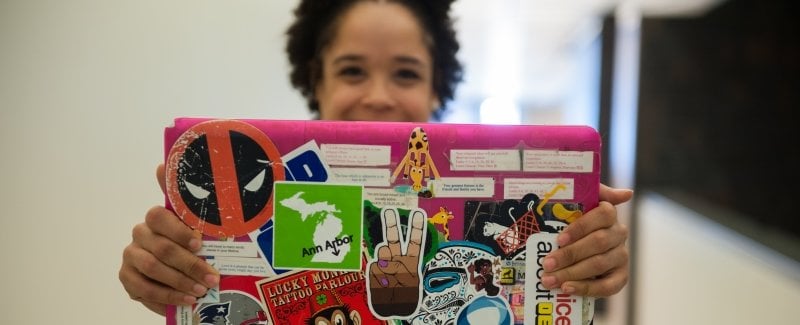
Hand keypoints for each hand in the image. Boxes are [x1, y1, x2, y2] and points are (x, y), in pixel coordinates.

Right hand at [118, 164, 219, 314]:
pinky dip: (168, 297)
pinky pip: (144, 289)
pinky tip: (186, 300)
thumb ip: (189, 205)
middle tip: (211, 277)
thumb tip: (164, 166)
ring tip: (201, 291)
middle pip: (162, 248)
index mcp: (156, 218)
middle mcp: (140, 233)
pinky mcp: (126, 277)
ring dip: (180, 282)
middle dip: (190, 265)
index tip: (200, 244)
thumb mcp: (198, 227)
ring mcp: (131, 255)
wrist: (180, 271)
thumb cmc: (192, 245)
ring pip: (153, 269)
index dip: (179, 231)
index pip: (159, 216)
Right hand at [367, 208, 425, 317]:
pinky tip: (383, 285)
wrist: (392, 310)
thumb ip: (398, 269)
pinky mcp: (373, 272)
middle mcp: (397, 260)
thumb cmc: (405, 298)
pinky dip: (378, 277)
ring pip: (382, 254)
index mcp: (410, 262)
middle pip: (393, 240)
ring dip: (386, 264)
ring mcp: (384, 265)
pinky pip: (374, 268)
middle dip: (391, 224)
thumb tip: (382, 260)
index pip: (414, 242)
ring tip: (390, 280)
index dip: (415, 228)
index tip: (418, 213)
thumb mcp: (409, 284)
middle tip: (388, 210)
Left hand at [540, 184, 632, 296]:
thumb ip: (593, 191)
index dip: (581, 227)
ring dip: (572, 273)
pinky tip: (567, 288)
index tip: (560, 239)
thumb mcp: (575, 202)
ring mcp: (621, 256)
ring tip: (549, 279)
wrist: (575, 246)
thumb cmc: (571, 220)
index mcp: (608, 213)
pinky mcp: (620, 276)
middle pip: (598, 242)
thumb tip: (627, 193)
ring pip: (599, 264)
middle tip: (547, 264)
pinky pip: (608, 286)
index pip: (603, 214)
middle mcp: (618, 233)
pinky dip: (586, 288)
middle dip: (570, 254)